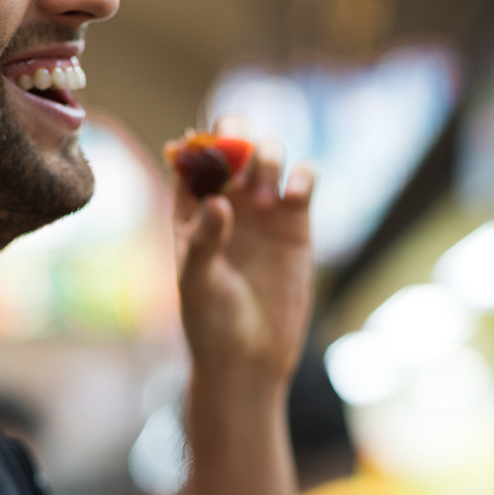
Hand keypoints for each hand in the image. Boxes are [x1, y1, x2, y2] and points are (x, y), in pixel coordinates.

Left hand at [175, 117, 314, 391]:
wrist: (251, 357)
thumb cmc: (211, 323)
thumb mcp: (197, 283)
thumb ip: (203, 241)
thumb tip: (217, 202)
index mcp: (190, 209)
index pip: (191, 159)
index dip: (200, 144)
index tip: (210, 153)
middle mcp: (226, 201)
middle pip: (233, 145)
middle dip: (238, 136)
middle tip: (243, 154)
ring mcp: (262, 208)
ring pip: (268, 154)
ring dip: (269, 155)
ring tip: (264, 191)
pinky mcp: (296, 222)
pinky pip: (303, 180)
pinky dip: (303, 175)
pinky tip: (295, 195)